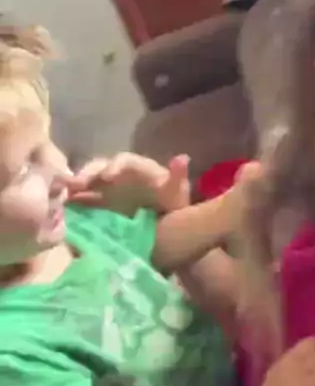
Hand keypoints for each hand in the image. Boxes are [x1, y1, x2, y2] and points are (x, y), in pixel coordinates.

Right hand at [68, 153, 190, 215]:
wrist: (167, 228)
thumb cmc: (172, 206)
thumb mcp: (177, 193)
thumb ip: (177, 177)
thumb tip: (182, 158)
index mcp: (138, 168)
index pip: (124, 161)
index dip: (114, 166)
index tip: (106, 177)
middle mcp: (118, 175)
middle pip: (98, 169)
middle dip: (86, 175)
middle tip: (73, 186)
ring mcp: (105, 190)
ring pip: (86, 183)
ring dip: (74, 188)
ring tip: (61, 197)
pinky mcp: (97, 205)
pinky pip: (81, 201)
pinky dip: (71, 205)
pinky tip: (62, 211)